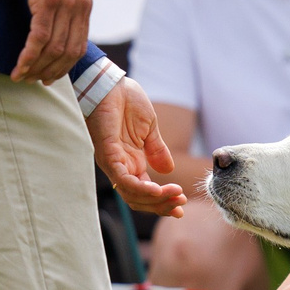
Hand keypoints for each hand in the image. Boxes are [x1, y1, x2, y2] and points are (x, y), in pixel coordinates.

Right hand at [12, 0, 91, 84]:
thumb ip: (62, 9)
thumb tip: (52, 36)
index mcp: (85, 6)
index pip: (79, 47)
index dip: (63, 67)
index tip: (49, 78)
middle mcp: (79, 6)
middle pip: (68, 51)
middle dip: (49, 71)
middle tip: (32, 80)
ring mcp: (66, 3)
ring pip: (54, 47)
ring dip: (36, 66)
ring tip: (21, 76)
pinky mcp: (48, 0)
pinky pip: (40, 36)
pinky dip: (29, 54)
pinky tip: (19, 65)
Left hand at [89, 79, 183, 216]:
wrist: (112, 84)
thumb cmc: (127, 101)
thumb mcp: (150, 128)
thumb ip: (157, 150)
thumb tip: (168, 170)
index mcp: (132, 161)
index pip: (146, 191)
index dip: (163, 201)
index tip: (182, 205)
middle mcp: (121, 166)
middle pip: (139, 199)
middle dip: (161, 205)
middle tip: (180, 204)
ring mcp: (113, 162)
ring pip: (131, 194)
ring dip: (154, 199)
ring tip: (174, 195)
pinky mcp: (108, 154)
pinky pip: (123, 179)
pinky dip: (140, 188)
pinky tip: (157, 189)